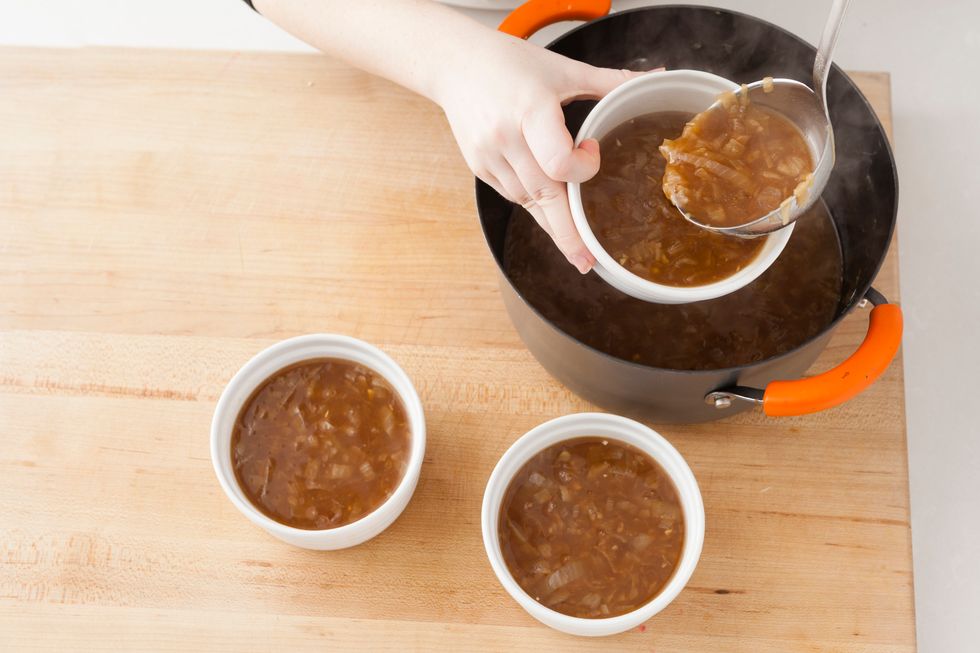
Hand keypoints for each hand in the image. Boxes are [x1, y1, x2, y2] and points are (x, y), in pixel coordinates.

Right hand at [434, 35, 645, 272]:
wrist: (455, 62)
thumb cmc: (510, 62)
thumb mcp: (563, 68)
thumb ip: (610, 81)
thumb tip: (655, 79)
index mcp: (531, 111)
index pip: (559, 163)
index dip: (583, 168)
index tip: (592, 150)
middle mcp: (506, 138)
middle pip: (544, 197)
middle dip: (568, 234)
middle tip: (587, 262)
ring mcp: (489, 156)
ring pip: (528, 201)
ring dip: (552, 219)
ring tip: (573, 242)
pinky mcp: (479, 167)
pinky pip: (513, 195)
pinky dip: (532, 202)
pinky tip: (546, 207)